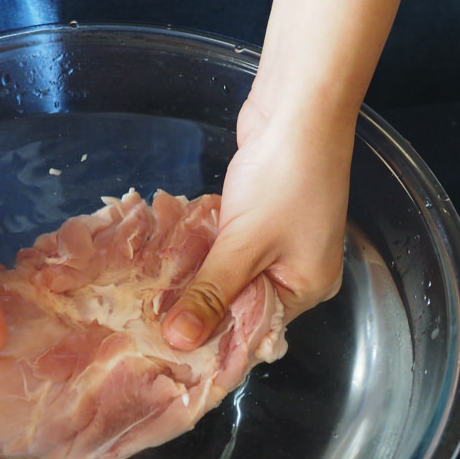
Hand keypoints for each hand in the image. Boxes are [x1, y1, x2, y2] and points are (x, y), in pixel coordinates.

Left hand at [161, 95, 350, 349]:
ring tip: (152, 295)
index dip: (215, 340)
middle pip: (242, 302)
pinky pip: (228, 245)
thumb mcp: (245, 245)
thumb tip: (179, 341)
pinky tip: (170, 255)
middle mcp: (298, 270)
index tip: (169, 351)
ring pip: (231, 272)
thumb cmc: (285, 178)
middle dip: (201, 307)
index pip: (257, 330)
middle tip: (151, 322)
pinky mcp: (261, 214)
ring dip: (198, 276)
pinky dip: (204, 248)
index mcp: (308, 288)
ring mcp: (280, 240)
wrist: (299, 107)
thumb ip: (211, 294)